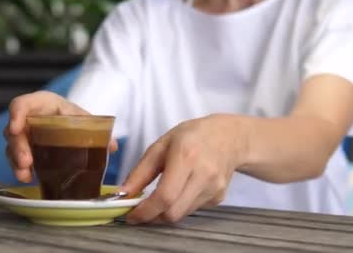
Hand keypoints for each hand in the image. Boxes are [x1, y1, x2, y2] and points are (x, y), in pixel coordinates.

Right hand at [3, 91, 117, 182]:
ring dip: (16, 161)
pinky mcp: (24, 150)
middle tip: (26, 161)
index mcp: (42, 104)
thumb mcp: (84, 119)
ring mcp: (24, 135)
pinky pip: (15, 159)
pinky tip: (27, 178)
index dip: (16, 114)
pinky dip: (20, 169)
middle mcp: (28, 118)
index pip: (21, 103)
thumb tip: (112, 146)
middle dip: (18, 146)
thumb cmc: (73, 117)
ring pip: (11, 147)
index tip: (16, 127)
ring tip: (25, 175)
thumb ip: (98, 130)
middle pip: (14, 129)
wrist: (70, 123)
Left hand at [120, 114, 241, 223]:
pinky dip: (180, 205)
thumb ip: (140, 171)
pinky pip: (192, 209)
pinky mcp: (219, 198)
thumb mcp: (161, 145)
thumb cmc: (191, 136)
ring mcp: (214, 188)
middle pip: (173, 212)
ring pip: (182, 214)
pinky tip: (182, 188)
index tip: (131, 214)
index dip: (145, 211)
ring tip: (160, 195)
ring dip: (165, 211)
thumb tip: (123, 195)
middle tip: (141, 209)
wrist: (229, 137)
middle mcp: (203, 175)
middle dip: (153, 216)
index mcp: (186, 157)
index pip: (165, 196)